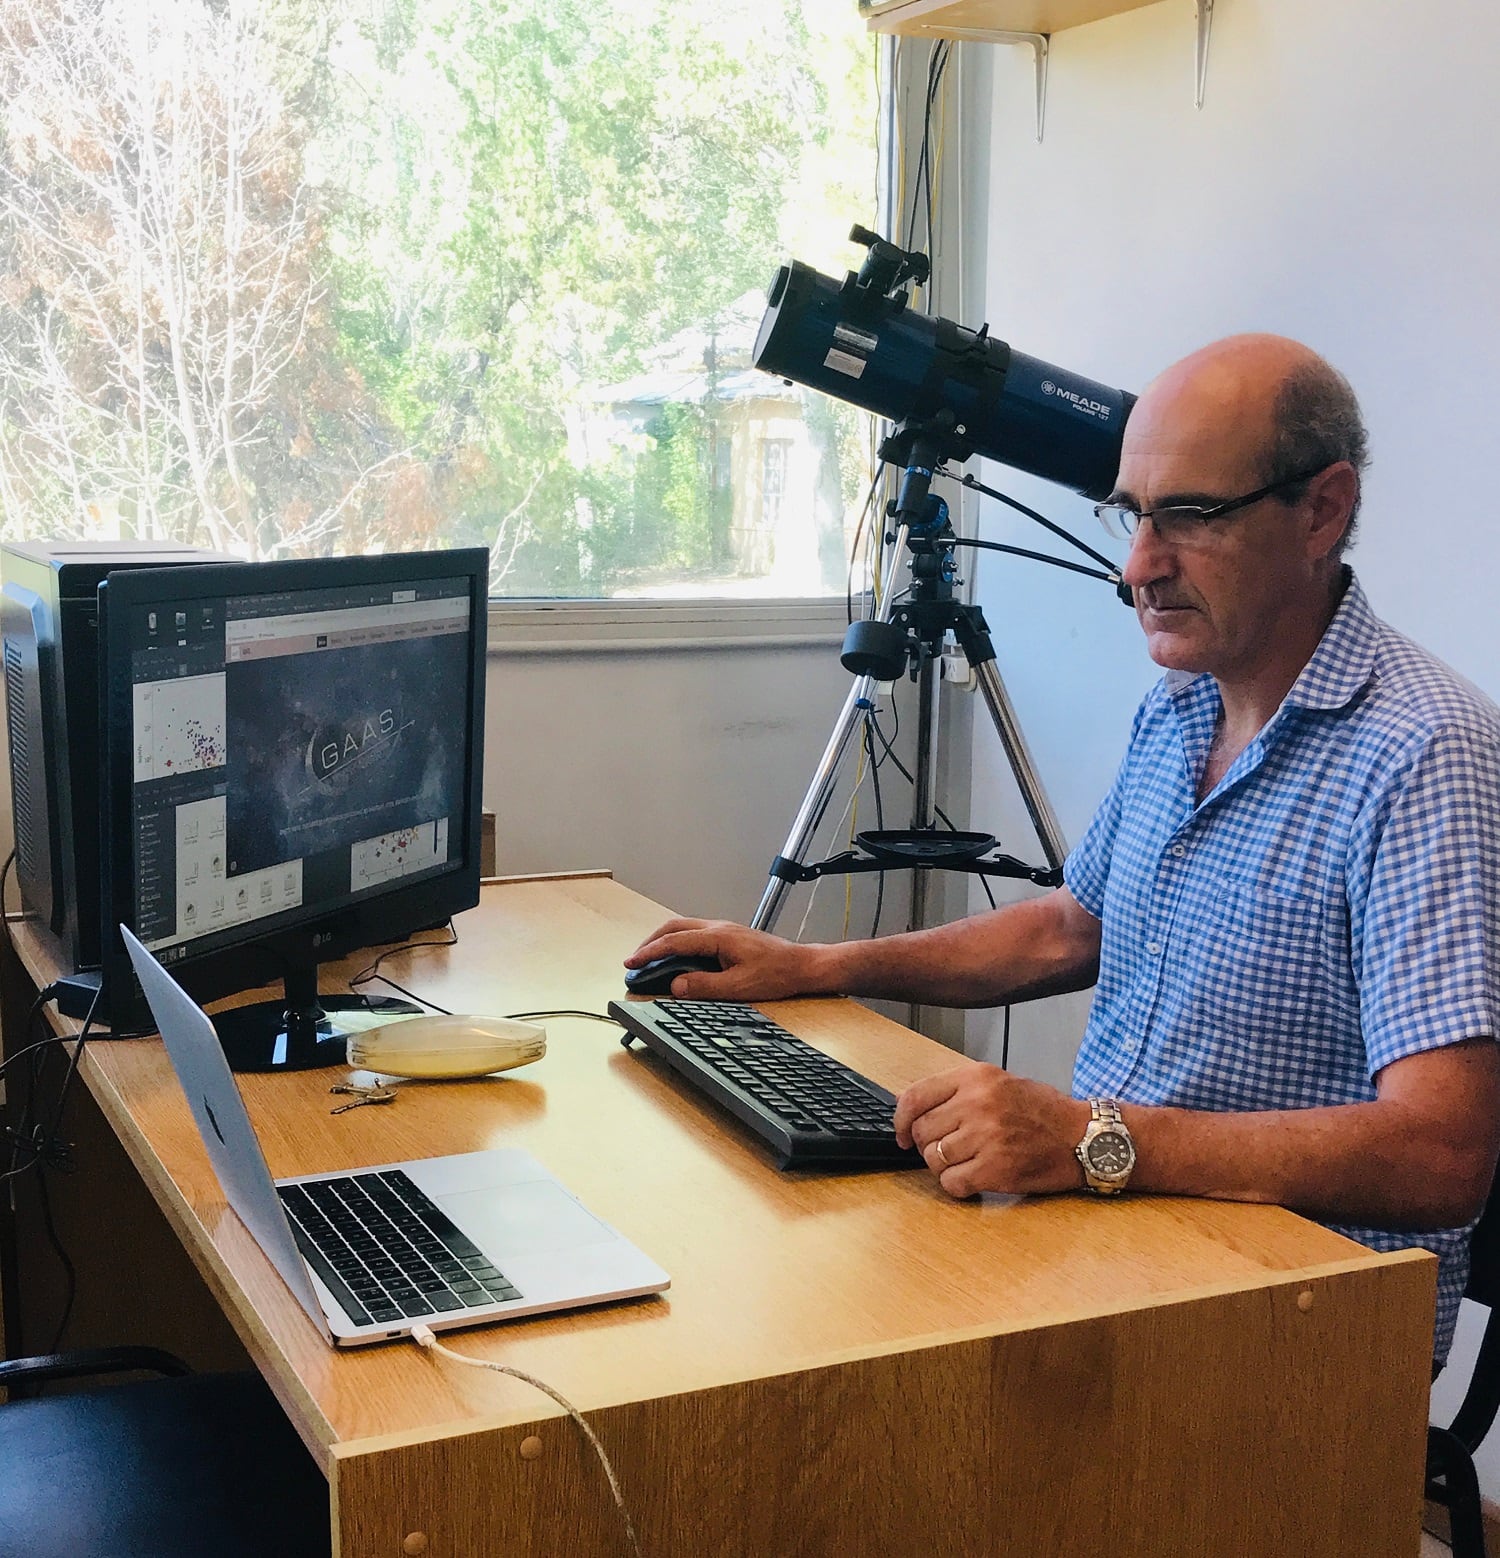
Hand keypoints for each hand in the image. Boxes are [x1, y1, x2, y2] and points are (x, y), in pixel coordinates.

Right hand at [624, 918, 825, 1000]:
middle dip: (651, 942)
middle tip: (634, 960)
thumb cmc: (777, 974)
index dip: (650, 953)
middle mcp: (719, 928)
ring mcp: (725, 930)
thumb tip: (676, 986)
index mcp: (718, 936)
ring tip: (650, 959)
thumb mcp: (739, 987)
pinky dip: (679, 943)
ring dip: (664, 941)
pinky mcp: (730, 938)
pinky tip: (677, 958)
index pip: (675, 942)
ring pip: (685, 928)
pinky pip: (696, 934)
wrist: (802, 965)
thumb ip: (705, 986)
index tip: (632, 963)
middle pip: (675, 927)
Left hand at [892, 1062, 1091, 1198]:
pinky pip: (952, 1183)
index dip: (900, 1120)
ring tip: (968, 1163)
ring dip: (945, 1167)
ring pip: (934, 1159)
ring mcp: (985, 1136)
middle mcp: (976, 1103)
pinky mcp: (995, 1168)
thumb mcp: (999, 1083)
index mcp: (974, 1078)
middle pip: (921, 1131)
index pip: (915, 1097)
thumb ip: (958, 1091)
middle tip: (949, 1150)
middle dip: (928, 1145)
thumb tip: (914, 1108)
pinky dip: (958, 1186)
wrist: (1083, 1137)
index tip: (901, 1133)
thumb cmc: (1043, 1111)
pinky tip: (975, 1179)